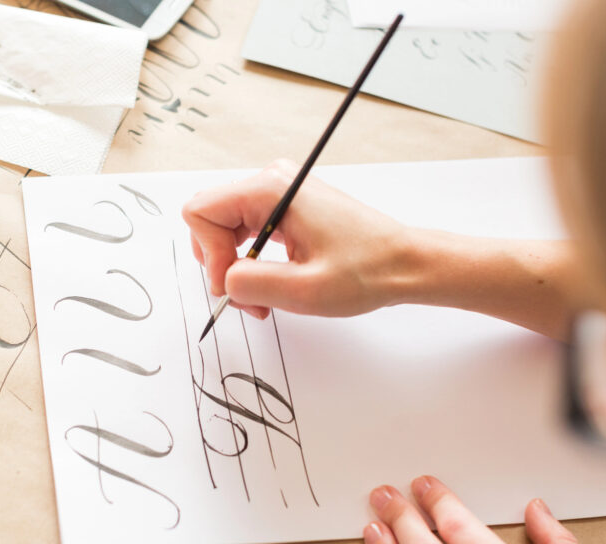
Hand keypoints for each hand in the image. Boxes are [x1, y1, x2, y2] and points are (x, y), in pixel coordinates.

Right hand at [181, 159, 413, 318]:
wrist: (404, 264)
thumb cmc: (366, 271)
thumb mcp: (304, 291)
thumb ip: (251, 285)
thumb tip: (224, 282)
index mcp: (272, 189)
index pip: (201, 212)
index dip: (209, 255)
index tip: (234, 286)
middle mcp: (271, 182)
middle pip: (209, 220)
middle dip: (220, 265)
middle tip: (248, 299)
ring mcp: (277, 194)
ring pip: (224, 230)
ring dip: (234, 270)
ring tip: (262, 299)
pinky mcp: (285, 209)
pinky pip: (244, 234)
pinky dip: (248, 264)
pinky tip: (270, 286)